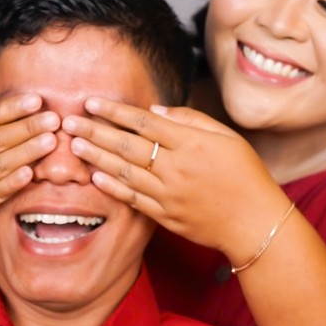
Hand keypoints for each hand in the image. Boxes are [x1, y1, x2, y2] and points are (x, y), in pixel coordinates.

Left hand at [63, 98, 287, 265]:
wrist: (255, 222)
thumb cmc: (246, 174)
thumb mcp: (226, 136)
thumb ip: (191, 119)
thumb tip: (155, 109)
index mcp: (191, 143)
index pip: (143, 121)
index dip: (114, 111)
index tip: (91, 102)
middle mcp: (176, 167)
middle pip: (126, 145)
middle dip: (95, 131)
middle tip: (70, 121)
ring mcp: (169, 194)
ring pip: (124, 172)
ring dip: (97, 157)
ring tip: (75, 145)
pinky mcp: (166, 216)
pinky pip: (133, 199)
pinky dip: (112, 187)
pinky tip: (95, 176)